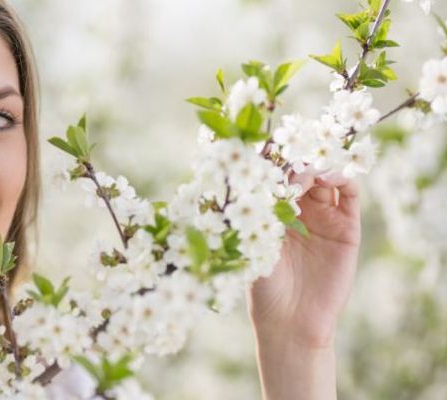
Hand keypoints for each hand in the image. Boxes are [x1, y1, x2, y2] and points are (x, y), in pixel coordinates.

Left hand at [248, 169, 360, 347]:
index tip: (265, 151)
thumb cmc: (263, 287)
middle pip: (302, 173)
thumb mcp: (253, 244)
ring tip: (310, 168)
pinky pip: (350, 196)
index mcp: (271, 212)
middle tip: (291, 155)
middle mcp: (298, 212)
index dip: (273, 163)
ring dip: (320, 165)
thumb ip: (259, 212)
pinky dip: (344, 180)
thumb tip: (255, 177)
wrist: (291, 321)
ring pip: (326, 179)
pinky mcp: (347, 229)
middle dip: (297, 160)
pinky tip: (330, 177)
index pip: (275, 178)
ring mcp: (324, 218)